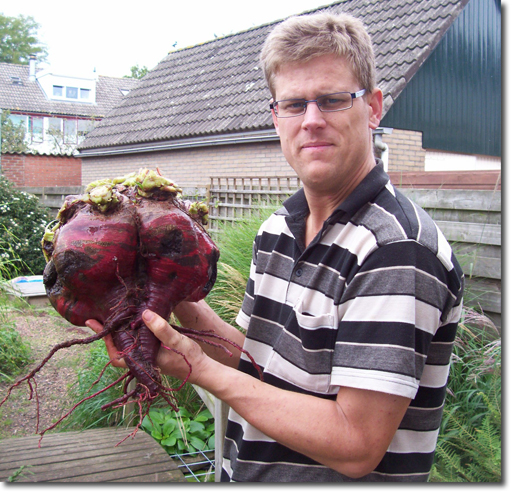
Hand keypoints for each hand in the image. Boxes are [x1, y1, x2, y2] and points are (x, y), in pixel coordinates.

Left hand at [86, 310, 209, 382]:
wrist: (202, 368)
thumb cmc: (188, 357)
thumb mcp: (175, 340)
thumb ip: (160, 328)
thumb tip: (144, 313)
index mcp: (142, 359)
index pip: (116, 352)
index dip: (104, 338)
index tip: (93, 323)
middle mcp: (142, 358)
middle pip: (119, 347)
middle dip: (109, 333)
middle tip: (99, 315)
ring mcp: (148, 355)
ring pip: (128, 344)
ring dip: (120, 331)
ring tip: (113, 315)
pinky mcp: (154, 350)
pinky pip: (138, 341)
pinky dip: (132, 331)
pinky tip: (134, 320)